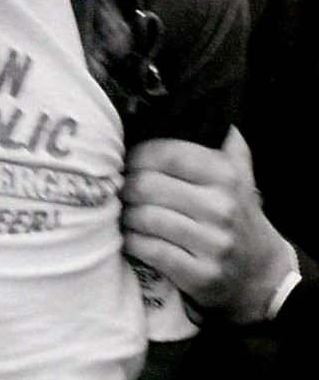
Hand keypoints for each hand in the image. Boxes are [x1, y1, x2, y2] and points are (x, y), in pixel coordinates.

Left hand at [122, 128, 295, 323]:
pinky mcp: (199, 274)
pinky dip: (131, 241)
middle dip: (125, 186)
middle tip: (120, 188)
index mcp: (226, 175)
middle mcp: (221, 208)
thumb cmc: (237, 213)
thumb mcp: (239, 172)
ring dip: (125, 215)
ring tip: (124, 212)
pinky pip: (148, 250)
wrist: (260, 272)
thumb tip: (201, 105)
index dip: (137, 155)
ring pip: (143, 218)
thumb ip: (222, 140)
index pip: (166, 153)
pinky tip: (131, 236)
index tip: (128, 161)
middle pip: (146, 186)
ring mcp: (211, 243)